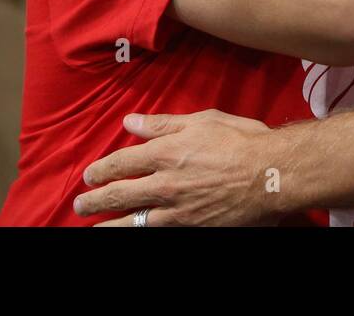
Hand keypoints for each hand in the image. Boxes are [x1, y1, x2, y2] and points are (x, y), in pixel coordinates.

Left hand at [75, 110, 279, 226]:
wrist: (272, 174)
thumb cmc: (243, 141)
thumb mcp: (202, 121)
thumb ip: (163, 124)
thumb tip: (131, 122)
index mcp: (166, 152)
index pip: (122, 162)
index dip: (102, 169)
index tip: (90, 175)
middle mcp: (165, 182)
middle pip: (119, 193)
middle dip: (95, 200)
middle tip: (81, 204)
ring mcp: (177, 209)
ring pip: (132, 220)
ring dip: (108, 224)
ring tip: (93, 227)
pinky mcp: (191, 226)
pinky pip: (157, 232)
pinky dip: (140, 232)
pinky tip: (132, 233)